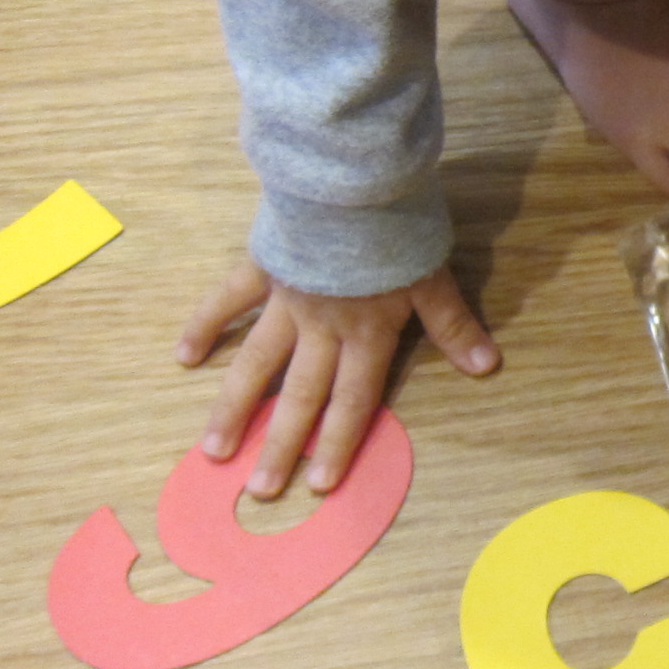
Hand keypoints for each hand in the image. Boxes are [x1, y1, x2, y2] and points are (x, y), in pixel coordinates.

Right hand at [176, 258, 497, 497]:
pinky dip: (205, 325)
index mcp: (366, 332)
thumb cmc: (398, 227)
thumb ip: (452, 325)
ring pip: (256, 362)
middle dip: (281, 445)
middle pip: (300, 395)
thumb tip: (486, 366)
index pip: (354, 401)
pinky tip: (183, 357)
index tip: (317, 485)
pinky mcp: (261, 267)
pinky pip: (227, 300)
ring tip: (214, 450)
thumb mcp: (433, 277)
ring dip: (235, 407)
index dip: (338, 444)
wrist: (354, 178)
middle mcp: (321, 327)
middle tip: (259, 489)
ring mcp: (285, 300)